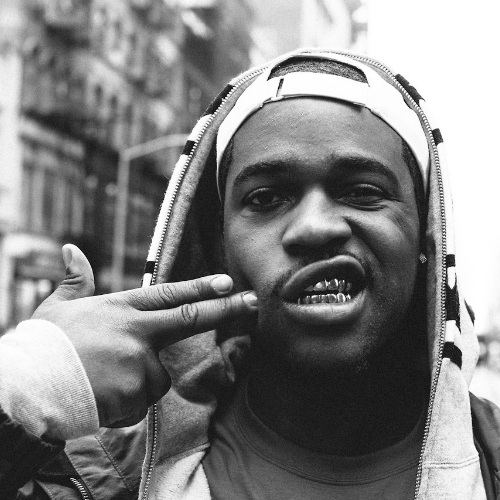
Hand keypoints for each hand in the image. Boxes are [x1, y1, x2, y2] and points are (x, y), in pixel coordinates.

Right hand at [33, 244, 257, 427]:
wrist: (28, 386)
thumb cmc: (46, 344)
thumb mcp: (60, 306)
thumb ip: (76, 279)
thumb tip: (71, 249)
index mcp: (123, 308)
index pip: (170, 294)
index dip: (200, 287)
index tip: (227, 282)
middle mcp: (138, 332)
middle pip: (190, 319)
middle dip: (227, 309)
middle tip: (255, 301)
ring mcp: (140, 363)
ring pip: (158, 376)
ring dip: (139, 381)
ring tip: (102, 379)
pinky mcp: (136, 394)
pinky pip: (142, 402)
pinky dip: (127, 403)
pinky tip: (101, 396)